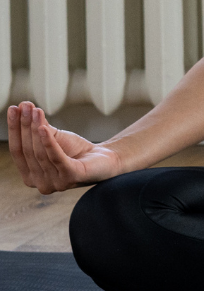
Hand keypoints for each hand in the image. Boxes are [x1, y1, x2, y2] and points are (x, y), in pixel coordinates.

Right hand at [7, 102, 122, 193]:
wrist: (104, 158)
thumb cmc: (75, 150)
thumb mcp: (53, 137)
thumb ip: (37, 126)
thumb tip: (22, 106)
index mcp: (30, 176)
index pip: (17, 150)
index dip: (14, 129)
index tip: (13, 108)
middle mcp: (40, 183)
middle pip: (28, 151)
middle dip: (25, 126)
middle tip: (26, 106)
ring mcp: (55, 183)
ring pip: (40, 153)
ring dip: (36, 129)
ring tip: (36, 111)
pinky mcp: (70, 178)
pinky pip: (56, 158)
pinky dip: (48, 142)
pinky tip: (44, 128)